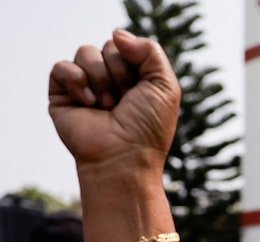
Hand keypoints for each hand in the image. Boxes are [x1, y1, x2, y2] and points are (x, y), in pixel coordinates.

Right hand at [48, 30, 179, 173]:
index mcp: (135, 77)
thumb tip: (117, 34)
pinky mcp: (62, 95)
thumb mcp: (165, 86)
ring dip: (100, 79)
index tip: (140, 91)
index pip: (128, 46)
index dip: (135, 63)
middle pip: (108, 47)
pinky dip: (76, 81)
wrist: (123, 157)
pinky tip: (87, 103)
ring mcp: (85, 86)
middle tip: (123, 101)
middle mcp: (110, 80)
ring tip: (106, 106)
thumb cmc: (147, 127)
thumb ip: (151, 52)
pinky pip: (61, 66)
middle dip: (119, 72)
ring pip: (85, 52)